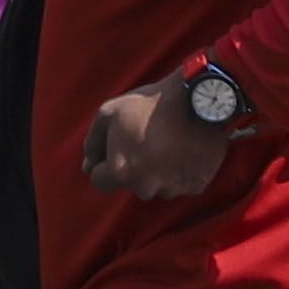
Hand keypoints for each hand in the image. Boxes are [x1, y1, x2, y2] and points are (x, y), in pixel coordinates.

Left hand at [79, 83, 237, 198]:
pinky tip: (184, 148)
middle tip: (147, 140)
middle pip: (131, 184)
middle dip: (134, 167)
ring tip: (168, 142)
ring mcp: (173, 189)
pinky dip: (181, 171)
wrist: (200, 99)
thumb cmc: (150, 103)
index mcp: (121, 172)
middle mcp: (146, 187)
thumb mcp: (109, 112)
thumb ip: (92, 142)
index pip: (100, 181)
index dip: (105, 162)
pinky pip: (182, 184)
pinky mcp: (196, 186)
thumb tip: (88, 167)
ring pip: (158, 186)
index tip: (119, 145)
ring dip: (158, 171)